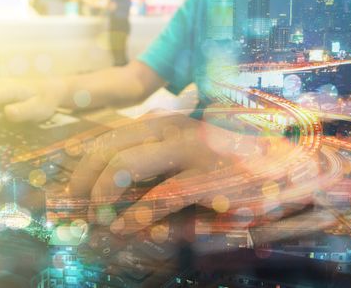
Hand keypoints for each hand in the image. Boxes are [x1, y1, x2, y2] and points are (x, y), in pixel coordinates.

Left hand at [68, 111, 317, 234]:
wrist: (278, 164)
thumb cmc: (219, 163)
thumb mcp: (178, 156)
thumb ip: (146, 164)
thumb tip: (105, 192)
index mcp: (160, 122)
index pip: (106, 139)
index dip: (82, 168)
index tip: (73, 194)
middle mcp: (171, 128)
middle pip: (108, 148)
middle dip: (84, 181)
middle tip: (80, 209)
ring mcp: (190, 149)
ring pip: (127, 165)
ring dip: (104, 195)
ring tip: (100, 219)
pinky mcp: (209, 176)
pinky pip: (161, 196)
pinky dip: (137, 215)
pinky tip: (126, 228)